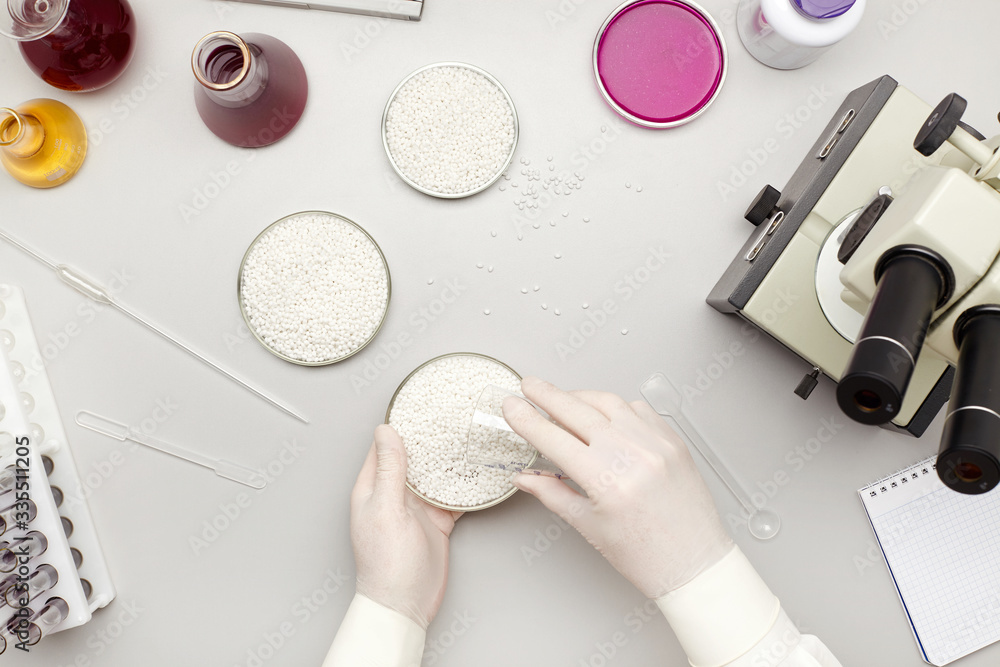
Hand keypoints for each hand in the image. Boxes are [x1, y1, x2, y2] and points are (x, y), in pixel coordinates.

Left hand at [350, 425, 462, 628]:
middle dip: (431, 438)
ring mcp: (417, 508)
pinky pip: (454, 496)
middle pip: (415, 457)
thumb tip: (386, 431)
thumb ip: (389, 470)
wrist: (405, 604)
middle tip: (451, 416)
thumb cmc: (386, 564)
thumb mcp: (386, 509)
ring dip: (450, 460)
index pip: (384, 446)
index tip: (418, 405)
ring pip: (437, 474)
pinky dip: (466, 486)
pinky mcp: (438, 521)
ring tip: (468, 437)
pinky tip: (478, 473)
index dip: (400, 425)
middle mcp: (395, 494)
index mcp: (373, 487)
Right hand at [507, 377, 732, 598]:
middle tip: (530, 386)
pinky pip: (638, 410)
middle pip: (578, 410)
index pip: (554, 439)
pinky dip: (616, 406)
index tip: (512, 406)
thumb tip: (526, 478)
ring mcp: (656, 443)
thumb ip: (553, 494)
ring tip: (562, 398)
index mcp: (607, 480)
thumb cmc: (647, 555)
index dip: (527, 419)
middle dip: (548, 394)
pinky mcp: (673, 441)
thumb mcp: (589, 527)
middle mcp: (633, 455)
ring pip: (609, 403)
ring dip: (581, 397)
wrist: (694, 563)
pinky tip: (604, 412)